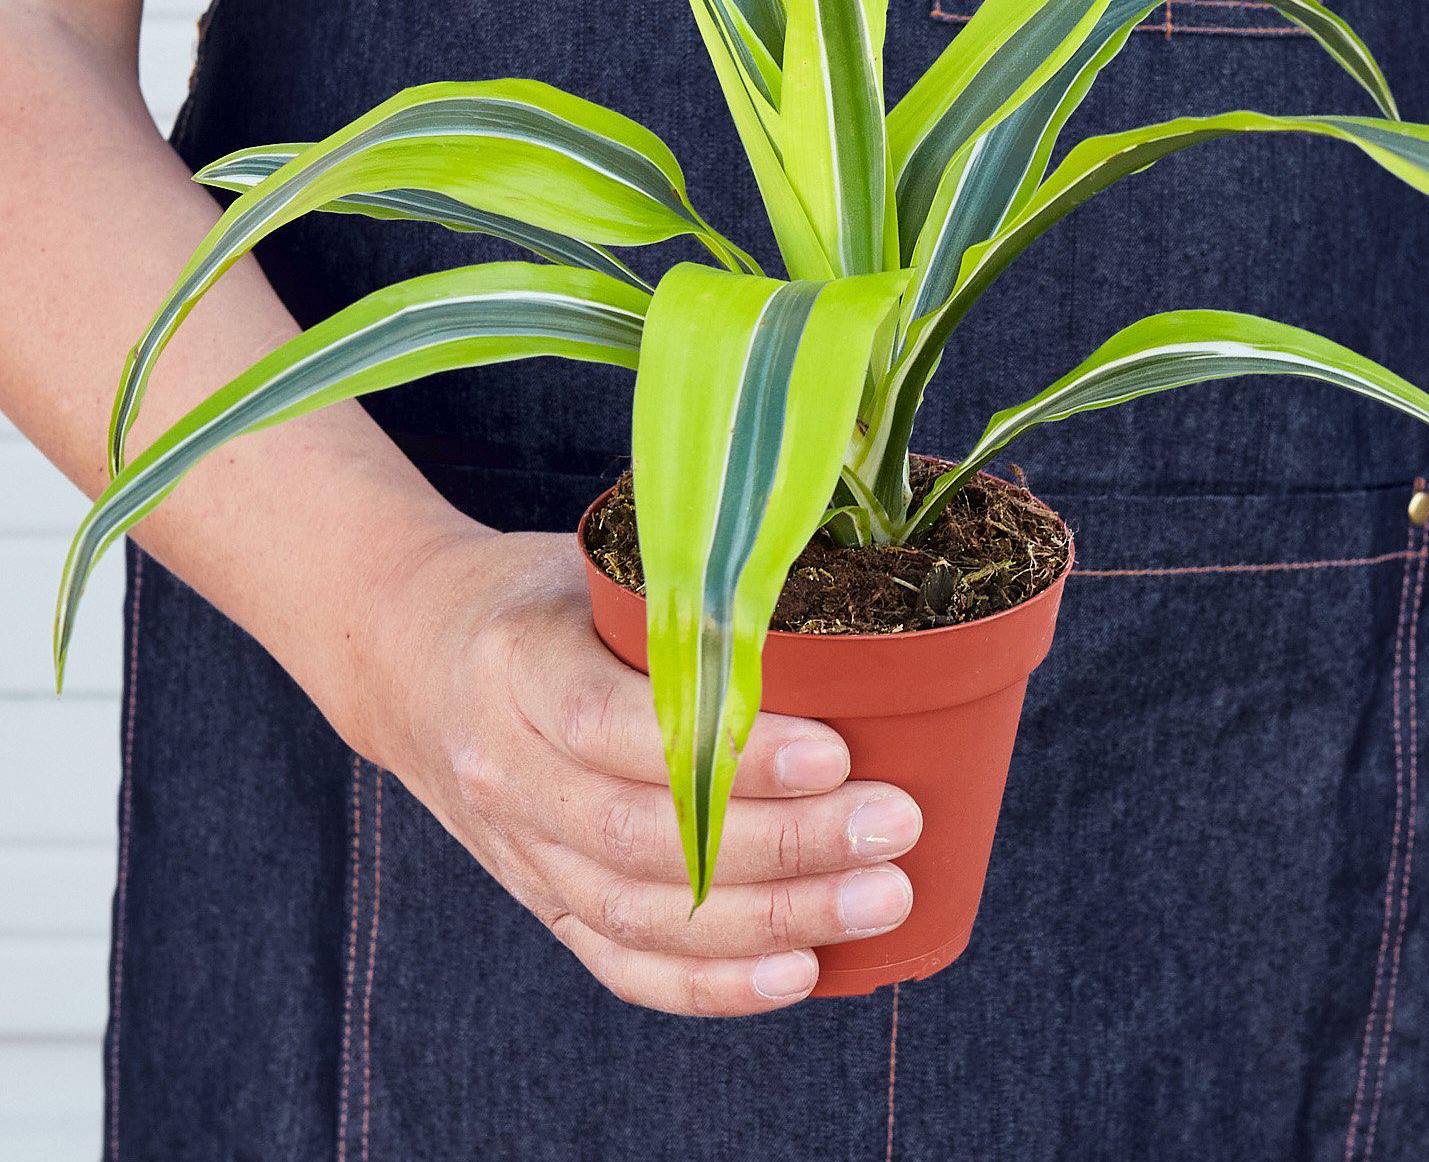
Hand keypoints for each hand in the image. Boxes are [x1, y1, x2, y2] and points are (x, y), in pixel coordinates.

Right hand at [345, 524, 921, 1015]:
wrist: (412, 661)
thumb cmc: (537, 600)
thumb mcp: (592, 566)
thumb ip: (686, 593)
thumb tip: (840, 594)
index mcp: (518, 667)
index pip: (620, 729)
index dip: (730, 754)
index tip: (837, 749)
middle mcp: (507, 771)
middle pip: (647, 838)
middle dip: (787, 844)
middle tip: (895, 822)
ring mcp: (520, 852)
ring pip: (645, 913)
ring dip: (776, 918)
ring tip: (882, 896)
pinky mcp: (542, 902)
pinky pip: (624, 964)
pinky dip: (714, 982)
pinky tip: (802, 971)